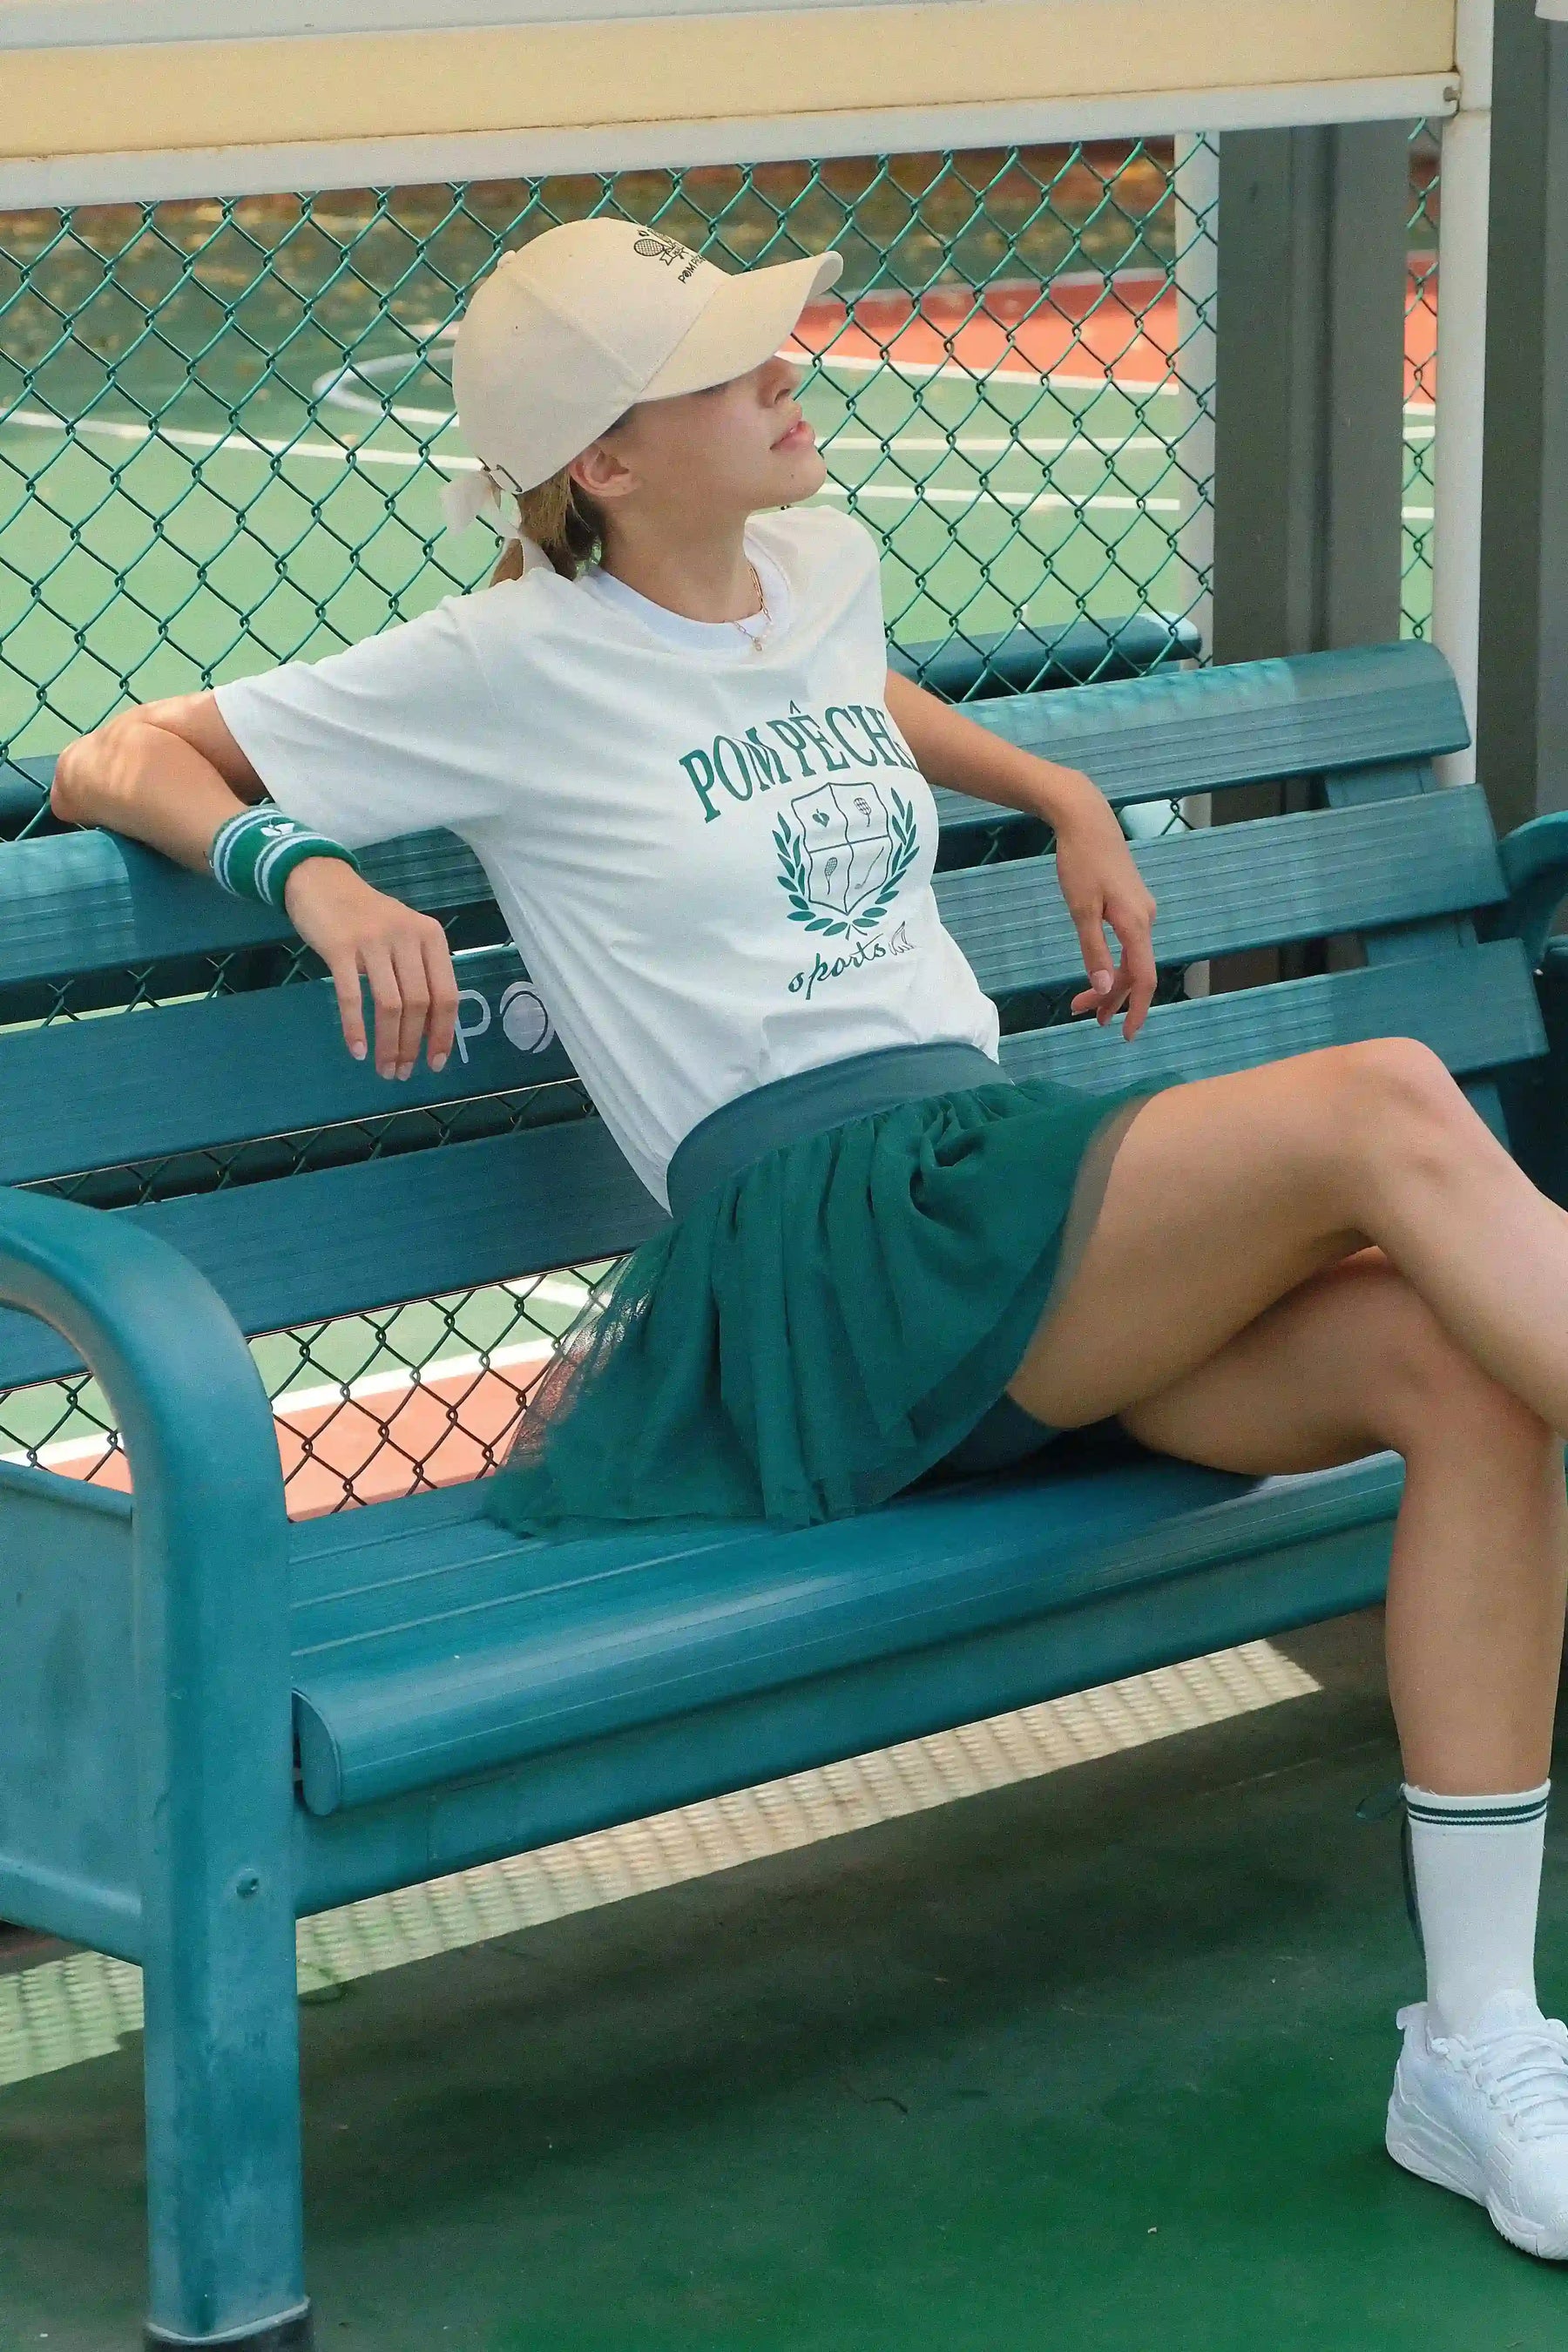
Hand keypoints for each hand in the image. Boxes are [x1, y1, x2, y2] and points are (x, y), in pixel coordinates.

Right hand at [281, 856, 459, 1079]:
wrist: (321, 880)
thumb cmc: (367, 915)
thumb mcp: (405, 934)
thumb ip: (420, 970)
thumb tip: (431, 1027)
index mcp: (430, 937)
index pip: (446, 994)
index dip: (443, 1033)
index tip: (435, 1063)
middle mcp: (407, 937)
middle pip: (419, 1004)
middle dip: (412, 1045)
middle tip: (403, 1073)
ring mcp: (373, 941)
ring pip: (389, 1005)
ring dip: (389, 1044)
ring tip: (385, 1069)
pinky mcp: (340, 947)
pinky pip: (352, 996)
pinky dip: (355, 1028)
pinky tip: (357, 1051)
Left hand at [1050, 777, 1157, 1041]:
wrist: (1087, 819)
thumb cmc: (1080, 862)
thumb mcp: (1081, 911)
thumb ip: (1094, 951)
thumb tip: (1106, 988)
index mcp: (1137, 924)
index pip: (1144, 979)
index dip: (1138, 1010)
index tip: (1127, 1036)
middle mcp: (1147, 919)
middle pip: (1135, 972)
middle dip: (1111, 998)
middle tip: (1083, 1016)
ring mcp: (1142, 910)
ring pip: (1131, 958)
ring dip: (1109, 982)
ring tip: (1081, 1002)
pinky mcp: (1133, 903)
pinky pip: (1129, 943)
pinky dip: (1112, 962)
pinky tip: (1097, 968)